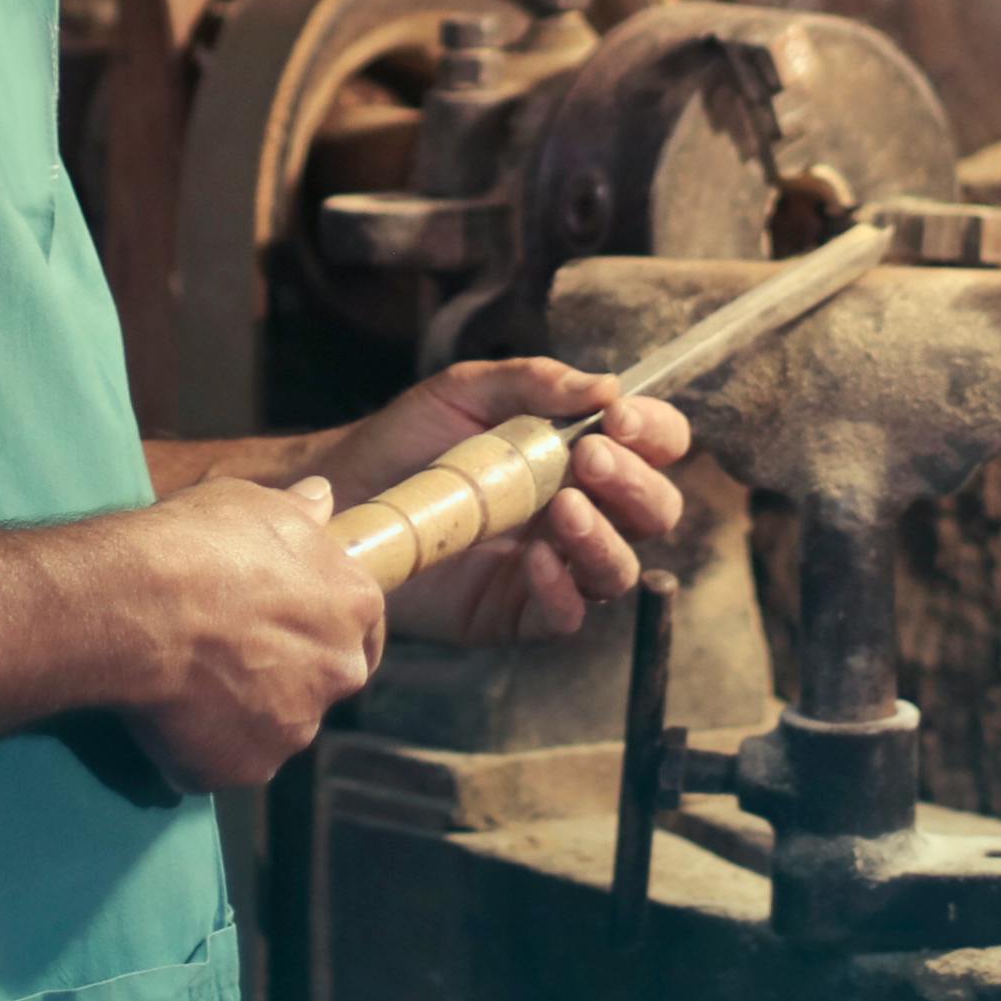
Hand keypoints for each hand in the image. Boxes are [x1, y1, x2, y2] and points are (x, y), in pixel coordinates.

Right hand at [102, 475, 386, 789]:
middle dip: (288, 671)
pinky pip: (227, 759)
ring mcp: (293, 729)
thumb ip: (298, 513)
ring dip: (246, 711)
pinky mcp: (244, 768)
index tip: (293, 618)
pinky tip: (169, 713)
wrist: (133, 605)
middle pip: (321, 679)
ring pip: (275, 724)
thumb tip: (321, 499)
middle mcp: (338, 673)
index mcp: (354, 605)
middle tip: (232, 650)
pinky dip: (204, 745)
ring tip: (190, 680)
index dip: (325, 622)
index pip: (363, 625)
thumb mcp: (252, 503)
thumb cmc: (195, 542)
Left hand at [340, 359, 693, 647]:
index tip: (619, 419)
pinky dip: (562, 592)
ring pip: (621, 568)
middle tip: (588, 457)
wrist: (345, 496)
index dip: (655, 433)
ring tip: (561, 510)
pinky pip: (567, 617)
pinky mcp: (517, 613)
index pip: (656, 445)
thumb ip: (535, 382)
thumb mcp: (467, 391)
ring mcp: (555, 564)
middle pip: (655, 510)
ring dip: (604, 538)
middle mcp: (582, 509)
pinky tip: (533, 560)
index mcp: (582, 452)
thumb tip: (607, 386)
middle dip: (635, 484)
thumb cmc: (409, 439)